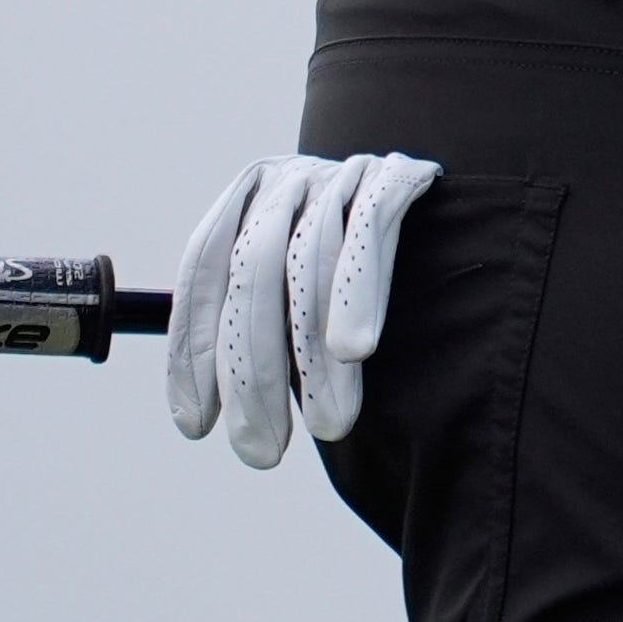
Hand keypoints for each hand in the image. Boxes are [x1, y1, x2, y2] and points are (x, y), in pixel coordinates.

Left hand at [160, 151, 435, 466]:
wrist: (429, 198)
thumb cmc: (349, 263)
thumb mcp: (292, 281)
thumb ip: (252, 320)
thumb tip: (193, 414)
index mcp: (248, 197)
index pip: (203, 270)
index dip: (194, 350)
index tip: (196, 424)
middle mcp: (286, 179)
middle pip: (253, 271)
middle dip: (253, 371)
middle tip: (261, 450)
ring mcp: (339, 171)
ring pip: (310, 263)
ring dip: (314, 357)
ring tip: (328, 427)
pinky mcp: (394, 173)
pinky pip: (369, 230)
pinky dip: (359, 290)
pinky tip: (354, 349)